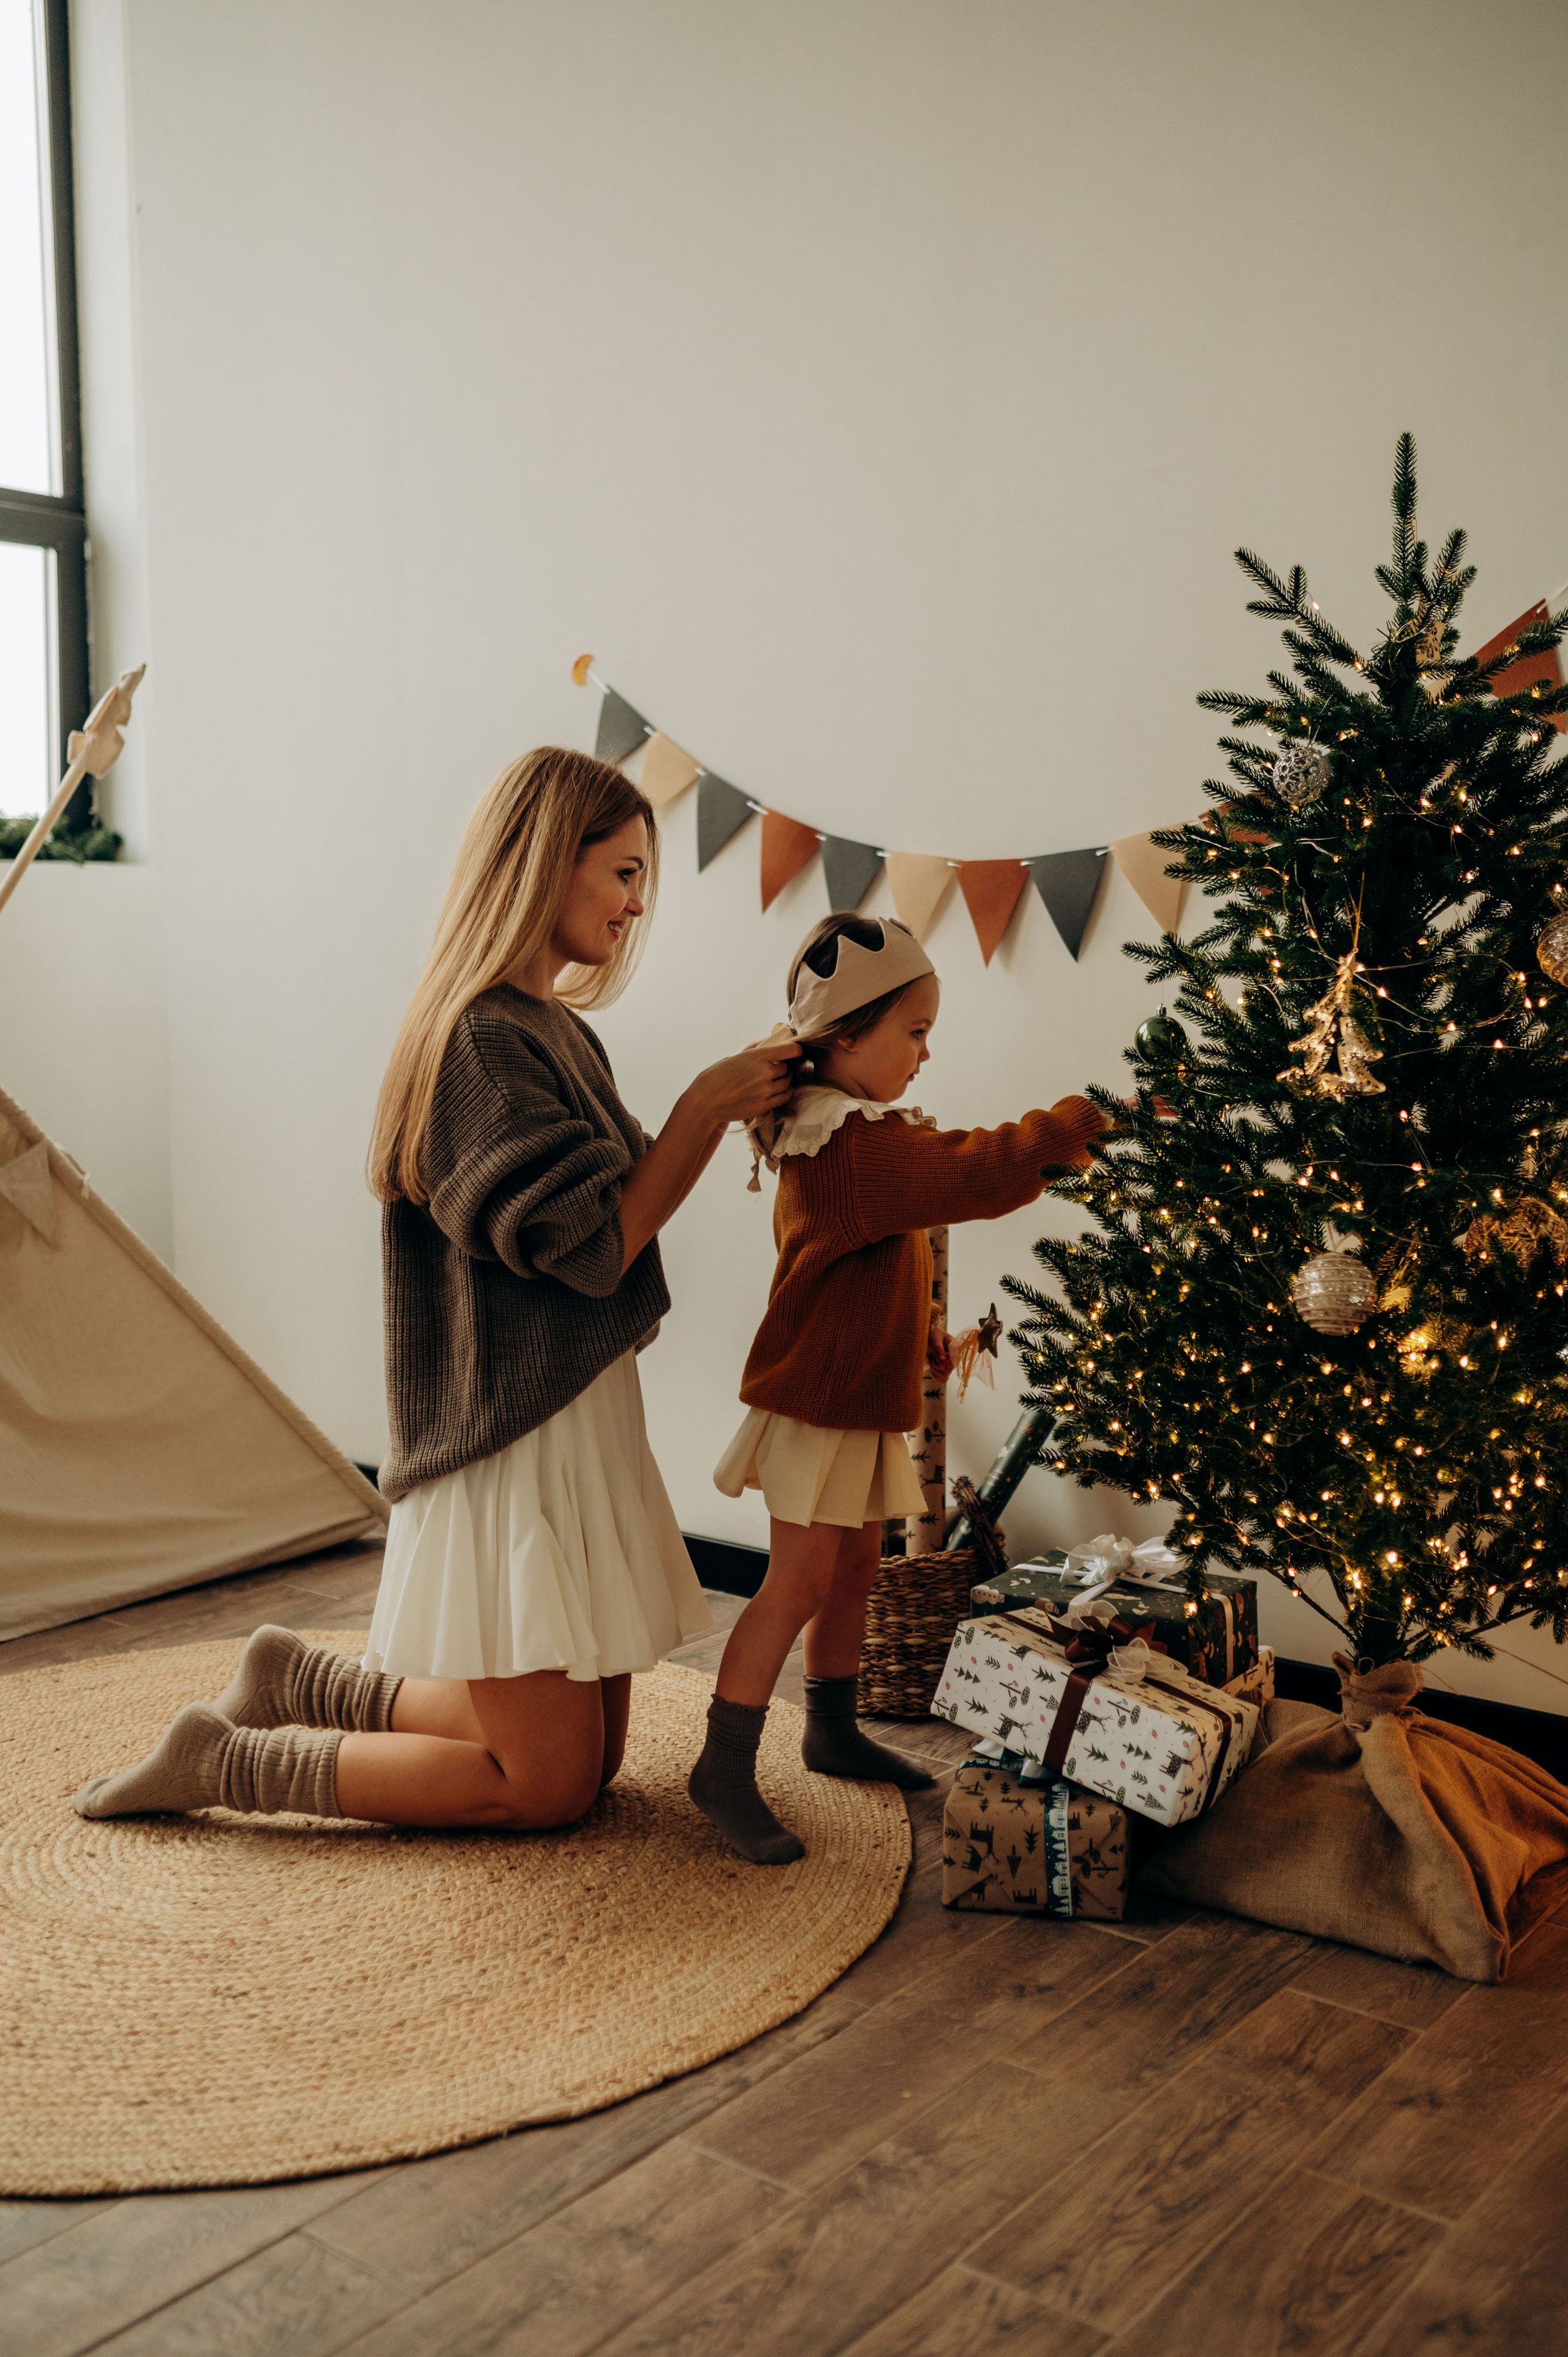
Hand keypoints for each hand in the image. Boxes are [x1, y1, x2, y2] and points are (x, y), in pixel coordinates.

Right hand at [688, 1036, 802, 1126]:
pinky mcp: (764, 1105)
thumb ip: (755, 1048)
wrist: (706, 1102)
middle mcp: (764, 1072)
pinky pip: (784, 1098)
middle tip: (778, 1068)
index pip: (790, 1049)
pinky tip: (783, 1090)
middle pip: (786, 1068)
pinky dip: (786, 1093)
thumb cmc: (716, 1077)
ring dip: (785, 1080)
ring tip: (778, 1079)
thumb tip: (770, 1039)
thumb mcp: (735, 1057)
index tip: (795, 1051)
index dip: (795, 1049)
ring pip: (787, 1083)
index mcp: (757, 1056)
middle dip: (783, 1067)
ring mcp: (765, 1090)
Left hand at [926, 1329, 953, 1383]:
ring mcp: (949, 1366)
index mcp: (956, 1349)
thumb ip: (938, 1348)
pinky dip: (935, 1375)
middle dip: (937, 1365)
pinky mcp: (944, 1372)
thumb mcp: (934, 1338)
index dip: (948, 1363)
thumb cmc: (932, 1336)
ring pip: (945, 1376)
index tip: (939, 1361)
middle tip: (931, 1356)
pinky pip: (942, 1380)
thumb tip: (942, 1360)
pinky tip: (931, 1368)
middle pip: (949, 1370)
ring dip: (934, 1369)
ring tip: (931, 1360)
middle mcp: (954, 1359)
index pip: (956, 1360)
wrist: (926, 1340)